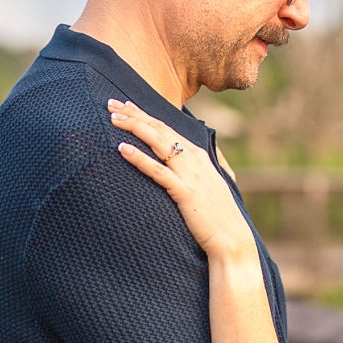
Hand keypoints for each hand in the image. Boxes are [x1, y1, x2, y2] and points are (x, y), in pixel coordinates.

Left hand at [108, 99, 254, 259]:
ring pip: (158, 143)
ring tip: (112, 119)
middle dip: (134, 114)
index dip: (144, 114)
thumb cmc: (216, 216)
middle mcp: (194, 159)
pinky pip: (158, 171)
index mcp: (198, 156)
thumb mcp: (204, 187)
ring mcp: (190, 174)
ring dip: (134, 128)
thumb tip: (172, 167)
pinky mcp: (184, 192)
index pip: (167, 127)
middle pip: (159, 129)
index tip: (125, 105)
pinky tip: (122, 149)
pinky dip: (140, 158)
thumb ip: (189, 173)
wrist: (232, 238)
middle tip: (111, 103)